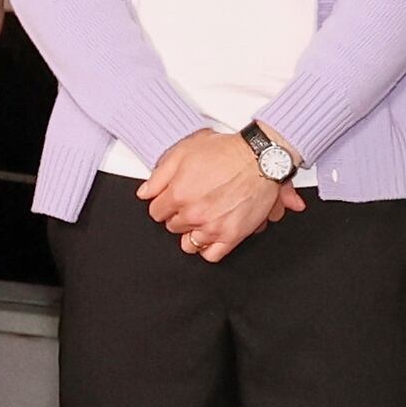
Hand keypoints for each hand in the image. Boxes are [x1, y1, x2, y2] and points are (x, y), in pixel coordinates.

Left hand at [140, 128, 302, 262]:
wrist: (260, 159)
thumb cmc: (227, 152)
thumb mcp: (184, 151)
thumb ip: (159, 175)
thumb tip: (144, 192)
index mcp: (178, 194)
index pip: (156, 211)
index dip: (163, 203)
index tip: (171, 200)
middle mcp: (194, 214)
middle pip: (172, 227)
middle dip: (178, 215)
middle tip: (191, 203)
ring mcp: (213, 227)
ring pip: (188, 244)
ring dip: (191, 232)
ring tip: (201, 219)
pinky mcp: (232, 236)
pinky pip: (212, 255)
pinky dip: (208, 248)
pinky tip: (210, 234)